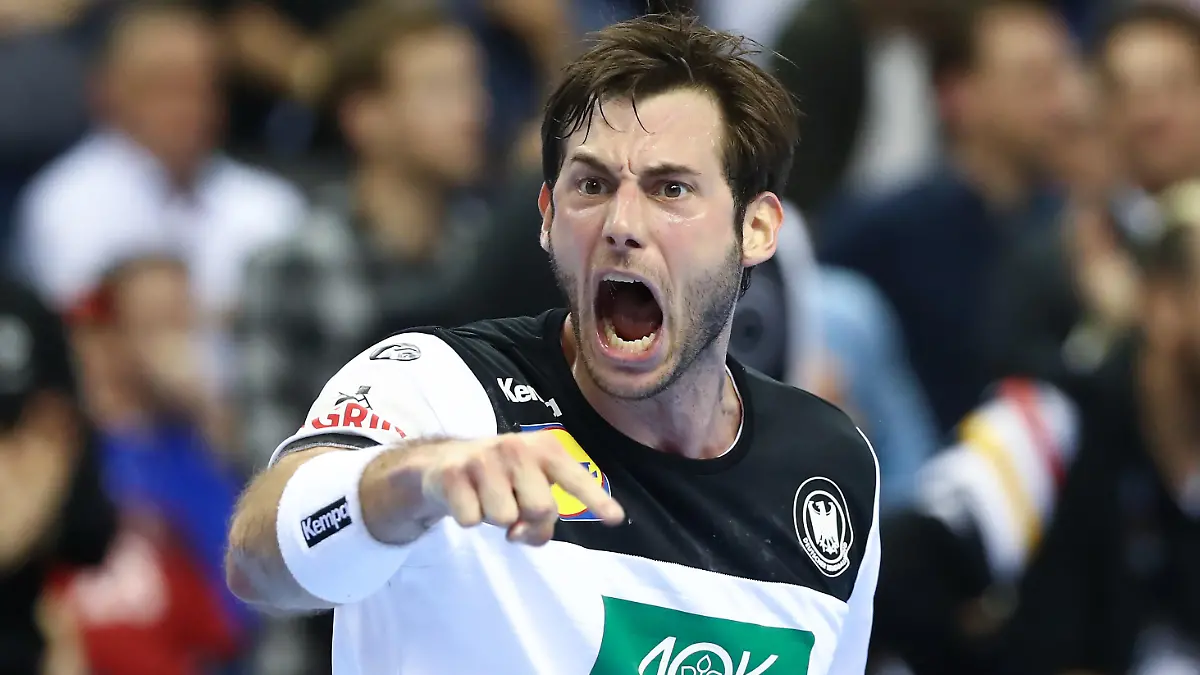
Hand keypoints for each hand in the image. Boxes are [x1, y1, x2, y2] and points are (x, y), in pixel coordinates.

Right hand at [419, 431, 624, 545]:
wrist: (444, 461)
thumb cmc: (502, 478)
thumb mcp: (529, 487)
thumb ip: (541, 514)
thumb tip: (520, 533)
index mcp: (545, 448)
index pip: (575, 478)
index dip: (596, 500)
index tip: (616, 519)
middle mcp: (516, 447)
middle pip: (541, 510)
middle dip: (528, 520)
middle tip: (513, 507)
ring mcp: (483, 458)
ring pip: (504, 519)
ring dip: (495, 518)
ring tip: (487, 498)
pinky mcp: (453, 474)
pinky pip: (471, 520)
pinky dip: (469, 518)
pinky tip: (466, 498)